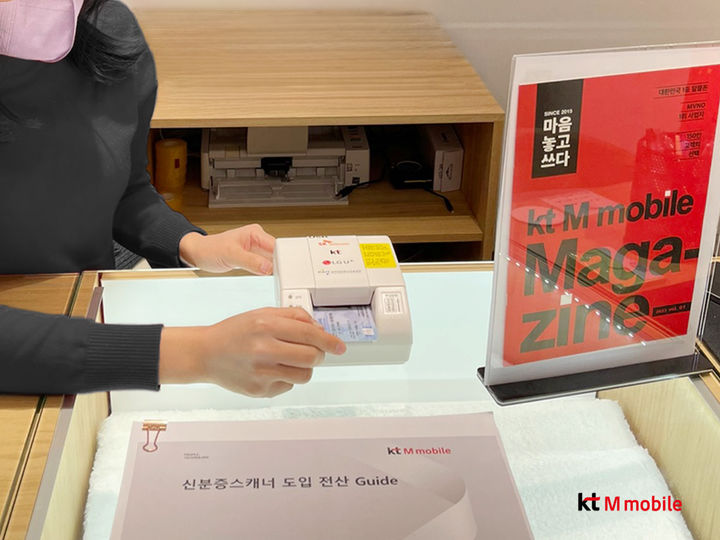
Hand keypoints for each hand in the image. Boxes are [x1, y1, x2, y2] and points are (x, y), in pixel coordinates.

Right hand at [159, 307, 345, 396]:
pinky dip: (287, 378)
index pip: (310, 334)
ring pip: (304, 375)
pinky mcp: (259, 391)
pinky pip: (288, 386)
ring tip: (289, 360)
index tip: (340, 347)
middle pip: (312, 357)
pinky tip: (271, 369)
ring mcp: (261, 373)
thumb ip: (293, 316)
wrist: (206, 353)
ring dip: (304, 368)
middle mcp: (264, 349)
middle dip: (319, 354)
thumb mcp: (262, 313)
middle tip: (314, 352)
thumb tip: (320, 328)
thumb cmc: (236, 332)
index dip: (329, 341)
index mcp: (266, 325)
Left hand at [179, 224, 274, 274]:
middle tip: (282, 277)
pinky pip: (265, 266)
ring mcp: (256, 250)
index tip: (284, 270)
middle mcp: (258, 239)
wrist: (199, 254)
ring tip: (277, 278)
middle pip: (278, 253)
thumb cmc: (210, 249)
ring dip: (275, 269)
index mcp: (255, 232)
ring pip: (273, 261)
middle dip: (280, 265)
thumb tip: (268, 267)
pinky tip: (269, 277)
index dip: (283, 257)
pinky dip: (268, 272)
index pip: (276, 245)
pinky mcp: (253, 259)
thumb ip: (251, 261)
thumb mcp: (230, 255)